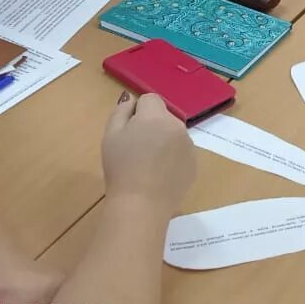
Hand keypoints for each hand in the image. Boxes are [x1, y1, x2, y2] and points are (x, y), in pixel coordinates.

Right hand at [102, 92, 195, 210]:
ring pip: (174, 134)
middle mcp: (178, 126)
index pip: (150, 99)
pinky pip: (182, 152)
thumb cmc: (121, 168)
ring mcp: (189, 146)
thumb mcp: (110, 135)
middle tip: (136, 149)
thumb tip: (132, 101)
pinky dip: (173, 158)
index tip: (129, 131)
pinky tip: (159, 175)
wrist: (141, 204)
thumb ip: (121, 111)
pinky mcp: (194, 164)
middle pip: (163, 116)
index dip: (137, 112)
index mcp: (157, 116)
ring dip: (164, 140)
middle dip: (151, 126)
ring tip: (148, 164)